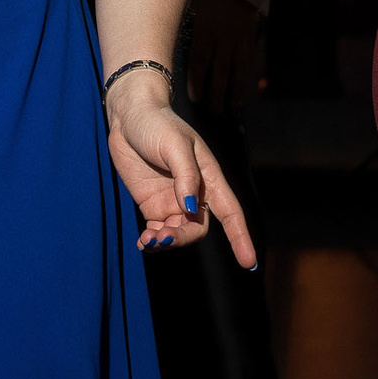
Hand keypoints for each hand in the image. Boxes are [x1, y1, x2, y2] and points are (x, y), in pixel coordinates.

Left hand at [104, 72, 258, 267]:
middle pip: (197, 228)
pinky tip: (143, 241)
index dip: (240, 237)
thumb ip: (185, 176)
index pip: (230, 212)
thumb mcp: (175, 144)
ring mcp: (172, 200)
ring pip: (178, 233)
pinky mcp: (152, 204)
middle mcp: (194, 192)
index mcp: (209, 177)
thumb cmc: (157, 123)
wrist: (128, 115)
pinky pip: (158, 230)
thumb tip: (190, 209)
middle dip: (182, 238)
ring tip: (148, 240)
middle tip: (162, 238)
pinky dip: (153, 240)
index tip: (249, 263)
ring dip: (166, 242)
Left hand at [182, 0, 264, 114]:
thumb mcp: (189, 3)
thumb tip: (162, 46)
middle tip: (212, 111)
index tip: (194, 98)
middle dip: (216, 93)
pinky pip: (250, 60)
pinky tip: (245, 89)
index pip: (200, 60)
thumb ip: (182, 27)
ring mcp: (240, 36)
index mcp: (205, 27)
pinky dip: (248, 76)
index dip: (197, 81)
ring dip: (234, 89)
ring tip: (230, 106)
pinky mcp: (251, 36)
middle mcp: (224, 35)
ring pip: (238, 68)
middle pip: (220, 70)